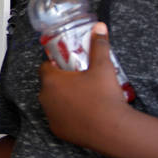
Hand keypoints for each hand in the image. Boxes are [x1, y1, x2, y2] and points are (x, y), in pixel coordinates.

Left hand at [38, 23, 131, 149]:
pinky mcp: (57, 130)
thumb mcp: (103, 67)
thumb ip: (99, 45)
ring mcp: (50, 116)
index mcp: (52, 81)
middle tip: (79, 79)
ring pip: (52, 102)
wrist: (112, 129)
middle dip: (60, 81)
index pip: (45, 67)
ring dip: (62, 98)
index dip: (56, 64)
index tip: (67, 64)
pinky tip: (81, 112)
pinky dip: (66, 114)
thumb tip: (99, 27)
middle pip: (49, 85)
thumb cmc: (104, 97)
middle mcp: (45, 99)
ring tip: (82, 95)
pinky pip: (58, 118)